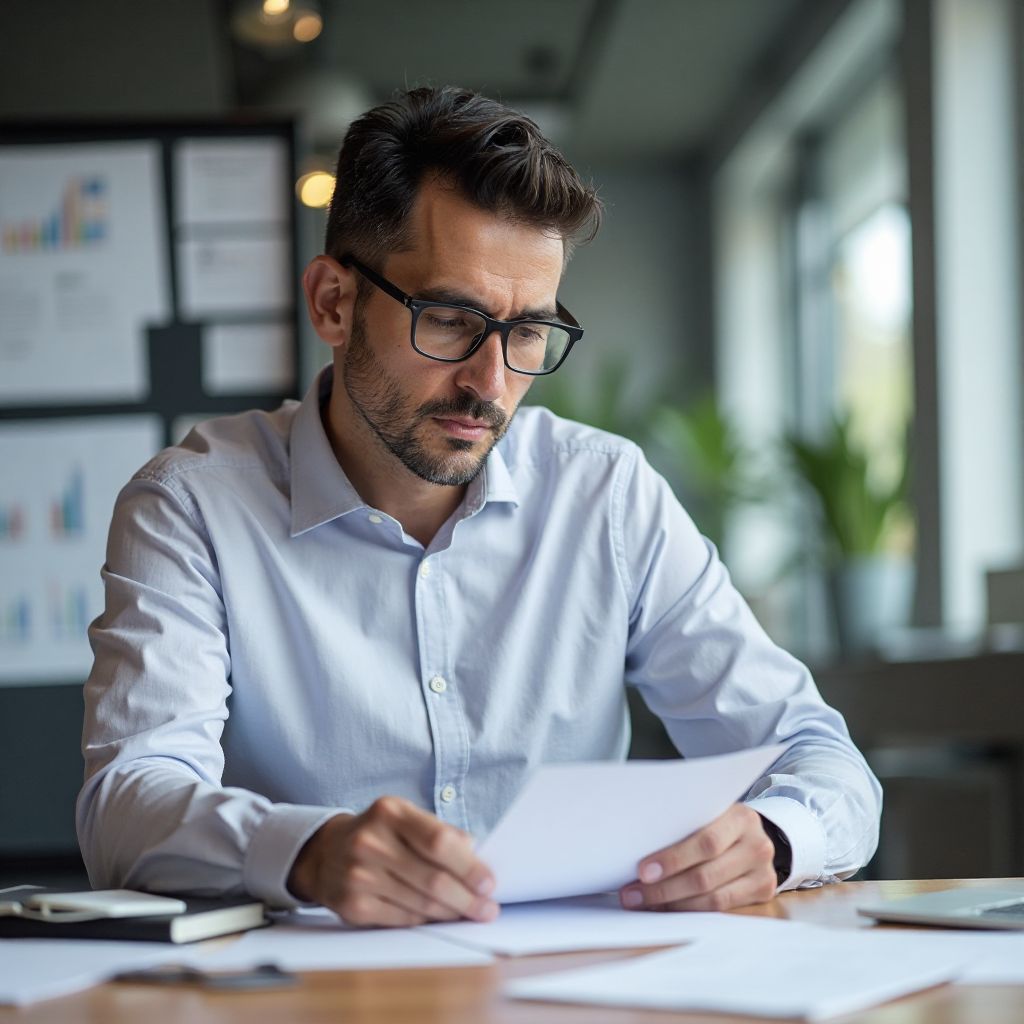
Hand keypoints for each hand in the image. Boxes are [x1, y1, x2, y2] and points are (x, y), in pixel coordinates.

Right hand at [287, 796, 498, 926]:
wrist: (326, 853)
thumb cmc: (380, 834)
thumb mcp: (406, 818)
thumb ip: (440, 833)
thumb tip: (477, 857)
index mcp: (390, 812)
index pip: (438, 841)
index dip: (468, 866)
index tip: (489, 883)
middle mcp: (370, 841)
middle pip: (433, 879)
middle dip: (467, 898)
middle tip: (487, 908)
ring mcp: (358, 875)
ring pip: (420, 904)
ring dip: (452, 913)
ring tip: (470, 914)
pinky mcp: (352, 905)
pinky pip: (402, 919)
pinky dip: (427, 920)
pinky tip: (440, 918)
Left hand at [619, 803, 776, 911]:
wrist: (755, 834)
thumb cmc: (719, 822)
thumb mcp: (707, 813)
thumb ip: (683, 826)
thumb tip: (636, 849)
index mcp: (740, 818)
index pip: (705, 843)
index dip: (673, 859)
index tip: (642, 871)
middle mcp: (757, 845)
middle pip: (706, 875)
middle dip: (664, 888)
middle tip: (633, 894)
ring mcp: (763, 872)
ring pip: (713, 899)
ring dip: (673, 904)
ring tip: (643, 903)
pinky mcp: (763, 893)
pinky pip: (722, 910)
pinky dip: (691, 911)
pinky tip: (667, 909)